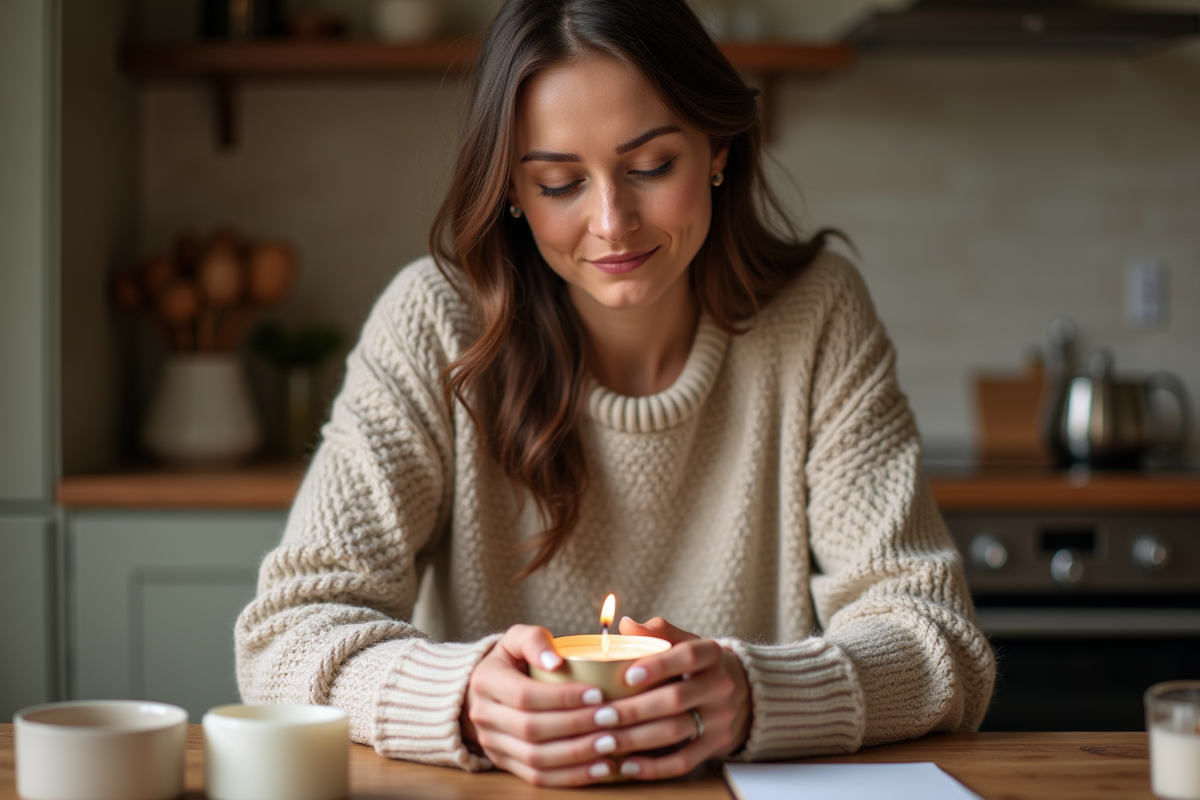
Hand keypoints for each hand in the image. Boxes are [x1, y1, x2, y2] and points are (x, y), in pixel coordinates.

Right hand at [462, 624, 627, 785]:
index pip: (525, 695)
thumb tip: (555, 661)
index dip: (563, 697)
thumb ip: (535, 640)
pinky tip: (600, 768)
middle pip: (531, 729)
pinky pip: (538, 777)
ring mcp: (492, 744)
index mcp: (487, 682)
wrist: (483, 691)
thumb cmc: (512, 660)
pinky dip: (571, 776)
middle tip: (612, 718)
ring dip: (577, 755)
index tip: (598, 694)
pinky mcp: (505, 764)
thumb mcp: (517, 638)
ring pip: (535, 759)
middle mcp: (484, 716)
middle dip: (576, 726)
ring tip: (610, 744)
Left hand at [595, 616, 751, 780]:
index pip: (688, 656)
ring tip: (605, 740)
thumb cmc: (703, 666)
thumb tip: (626, 625)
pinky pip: (685, 760)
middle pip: (676, 698)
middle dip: (635, 709)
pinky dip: (654, 767)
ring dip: (637, 738)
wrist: (750, 694)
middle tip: (601, 715)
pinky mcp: (717, 745)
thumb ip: (659, 632)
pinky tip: (627, 765)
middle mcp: (720, 686)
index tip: (627, 675)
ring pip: (677, 731)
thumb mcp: (688, 642)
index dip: (658, 665)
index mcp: (712, 654)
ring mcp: (720, 718)